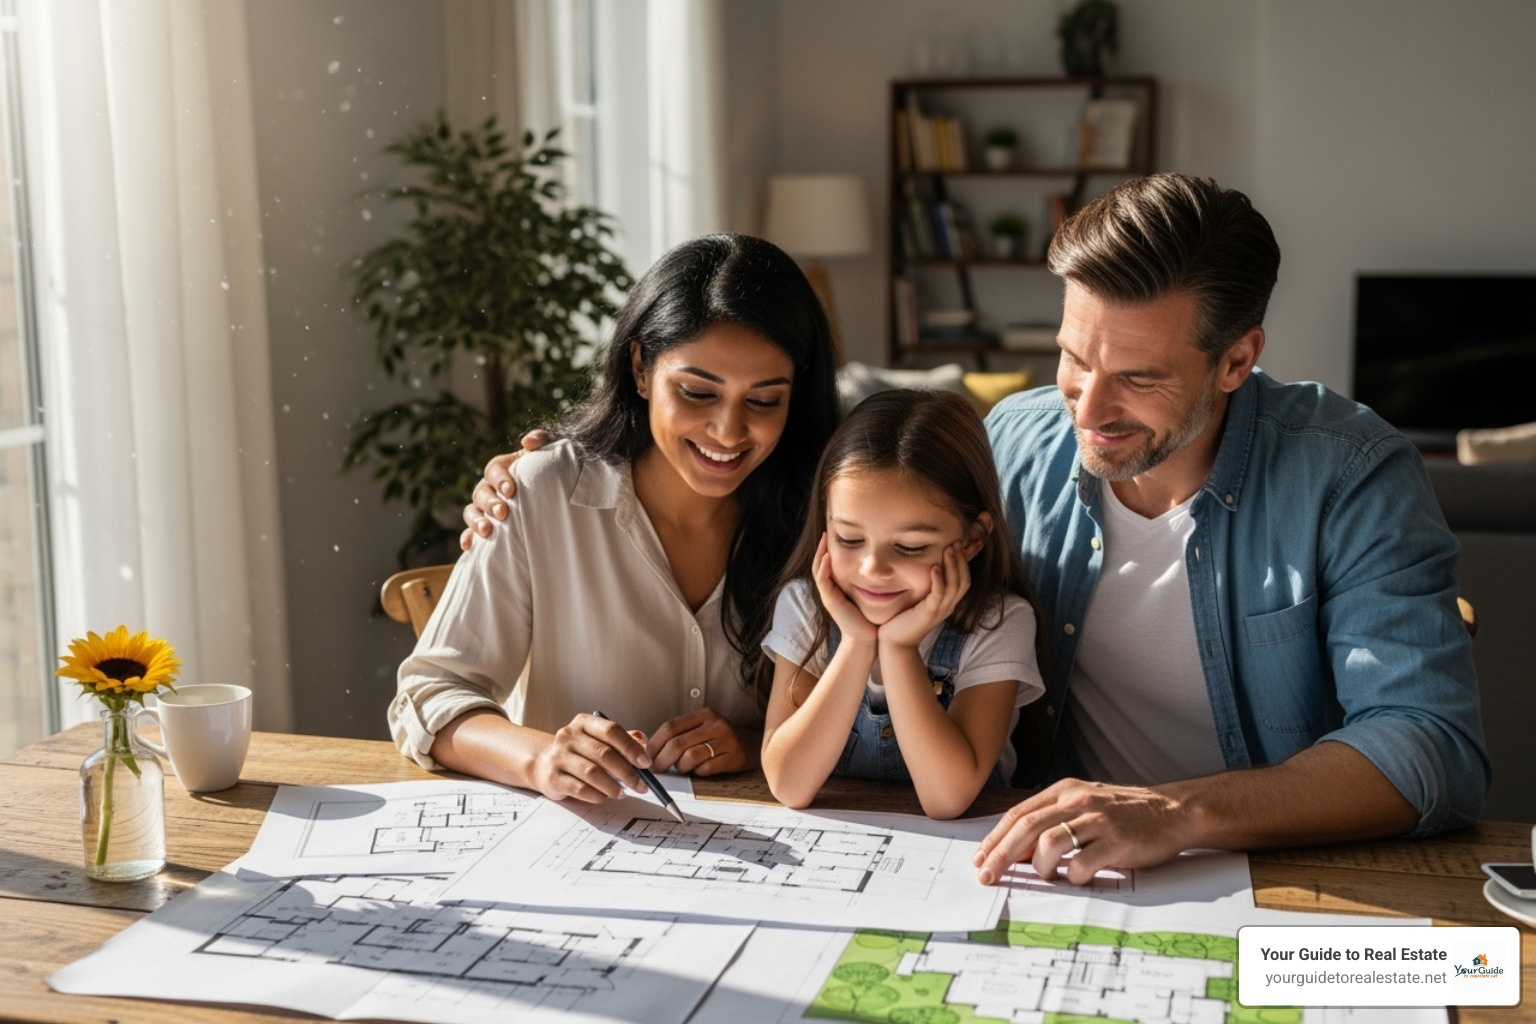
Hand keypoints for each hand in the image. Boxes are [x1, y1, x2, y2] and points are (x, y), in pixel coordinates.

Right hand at [458, 430, 554, 549]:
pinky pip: (470, 532)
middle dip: (490, 503)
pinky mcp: (485, 526)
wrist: (551, 494)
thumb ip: (542, 440)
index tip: (511, 491)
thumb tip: (527, 442)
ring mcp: (484, 508)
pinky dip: (467, 537)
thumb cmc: (549, 471)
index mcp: (503, 468)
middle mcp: (490, 487)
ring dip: (476, 520)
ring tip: (487, 530)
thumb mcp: (550, 452)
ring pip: (472, 511)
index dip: (500, 479)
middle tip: (503, 513)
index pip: (494, 469)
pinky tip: (468, 546)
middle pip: (481, 492)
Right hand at [528, 712, 654, 803]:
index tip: (646, 763)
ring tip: (622, 793)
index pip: (611, 730)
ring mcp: (558, 757)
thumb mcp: (599, 740)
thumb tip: (643, 746)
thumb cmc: (579, 752)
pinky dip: (596, 795)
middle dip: (627, 772)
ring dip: (613, 786)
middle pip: (604, 754)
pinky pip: (579, 789)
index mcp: (584, 722)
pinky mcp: (552, 778)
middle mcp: (568, 736)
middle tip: (641, 786)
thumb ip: (623, 741)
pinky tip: (604, 797)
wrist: (543, 764)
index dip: (631, 747)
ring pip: (592, 773)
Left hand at [647, 708, 749, 775]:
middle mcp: (715, 725)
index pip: (671, 726)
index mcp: (704, 714)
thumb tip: (651, 750)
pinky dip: (697, 773)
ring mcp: (725, 741)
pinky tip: (698, 771)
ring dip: (680, 768)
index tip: (647, 755)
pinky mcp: (733, 758)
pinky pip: (706, 769)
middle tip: (657, 768)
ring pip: (690, 757)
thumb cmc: (721, 738)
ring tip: (681, 769)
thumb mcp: (703, 727)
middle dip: (662, 759)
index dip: (655, 742)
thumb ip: (681, 733)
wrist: (753, 745)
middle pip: (678, 743)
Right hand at [811, 533, 877, 649]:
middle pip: (820, 563)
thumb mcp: (871, 593)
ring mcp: (828, 595)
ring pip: (818, 569)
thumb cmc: (872, 618)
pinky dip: (824, 567)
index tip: (836, 533)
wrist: (867, 639)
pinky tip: (828, 556)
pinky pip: (822, 581)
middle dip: (822, 547)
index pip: (830, 564)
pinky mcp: (830, 601)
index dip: (831, 549)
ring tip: (825, 538)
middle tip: (827, 531)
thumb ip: (872, 581)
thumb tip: (884, 566)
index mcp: (838, 587)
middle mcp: (830, 590)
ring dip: (820, 553)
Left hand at [879, 542, 968, 649]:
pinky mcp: (929, 614)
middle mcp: (948, 606)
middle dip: (961, 560)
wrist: (894, 642)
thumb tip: (924, 563)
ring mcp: (940, 611)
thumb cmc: (903, 618)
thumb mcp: (918, 598)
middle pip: (963, 580)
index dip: (963, 562)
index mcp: (947, 601)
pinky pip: (938, 595)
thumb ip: (925, 585)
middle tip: (956, 542)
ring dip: (952, 566)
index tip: (957, 544)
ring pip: (954, 586)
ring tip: (948, 549)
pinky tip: (934, 568)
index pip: (964, 579)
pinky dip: (938, 580)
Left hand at [972, 777, 1189, 885]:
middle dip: (1001, 855)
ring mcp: (1098, 820)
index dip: (995, 838)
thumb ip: (1053, 819)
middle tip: (987, 875)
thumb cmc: (1125, 812)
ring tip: (1045, 875)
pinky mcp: (1117, 842)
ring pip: (1050, 844)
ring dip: (1040, 867)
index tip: (980, 858)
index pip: (1019, 814)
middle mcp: (1078, 801)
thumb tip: (1018, 849)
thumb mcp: (1084, 804)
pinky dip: (1073, 876)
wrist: (1172, 811)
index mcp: (1065, 790)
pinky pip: (1083, 864)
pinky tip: (1077, 878)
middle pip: (1027, 828)